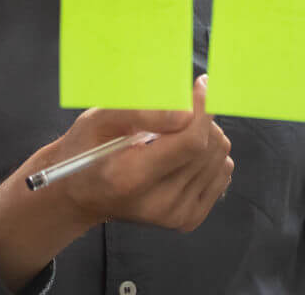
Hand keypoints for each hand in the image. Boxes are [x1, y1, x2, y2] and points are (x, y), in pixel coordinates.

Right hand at [46, 75, 233, 232]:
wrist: (81, 197)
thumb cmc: (85, 152)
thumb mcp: (99, 120)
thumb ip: (142, 113)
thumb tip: (187, 112)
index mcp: (132, 177)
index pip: (191, 142)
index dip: (203, 110)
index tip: (200, 85)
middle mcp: (158, 204)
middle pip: (208, 150)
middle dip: (202, 120)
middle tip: (181, 109)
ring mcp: (176, 216)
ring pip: (220, 161)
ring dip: (207, 137)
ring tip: (177, 134)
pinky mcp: (188, 219)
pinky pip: (222, 176)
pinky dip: (210, 157)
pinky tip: (185, 153)